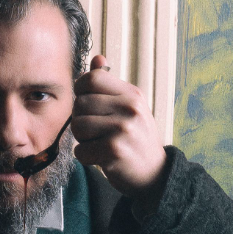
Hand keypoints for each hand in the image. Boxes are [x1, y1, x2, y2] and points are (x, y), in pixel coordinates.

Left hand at [72, 55, 169, 208]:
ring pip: (78, 126)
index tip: (87, 105)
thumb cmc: (136, 140)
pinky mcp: (114, 150)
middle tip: (96, 133)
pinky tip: (100, 158)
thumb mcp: (130, 108)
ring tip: (98, 144)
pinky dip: (86, 157)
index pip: (92, 78)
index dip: (80, 91)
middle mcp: (129, 108)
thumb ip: (111, 85)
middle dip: (81, 120)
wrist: (154, 175)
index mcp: (132, 94)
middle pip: (80, 104)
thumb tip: (97, 58)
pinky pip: (81, 150)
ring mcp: (123, 129)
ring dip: (82, 140)